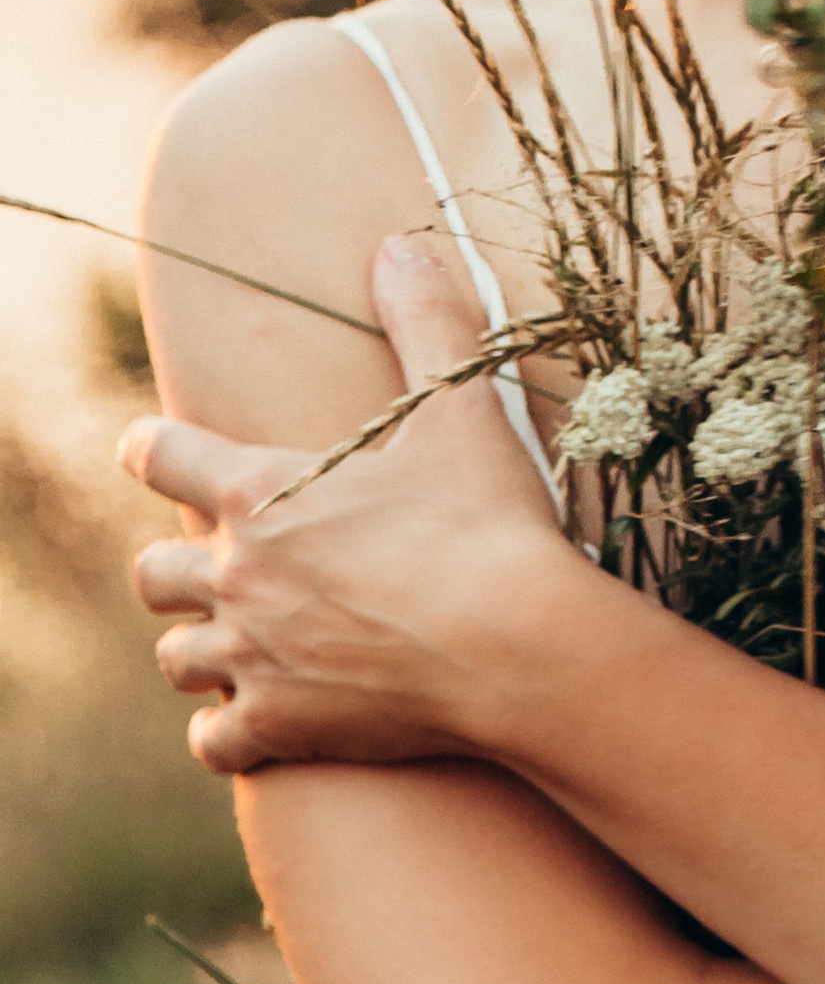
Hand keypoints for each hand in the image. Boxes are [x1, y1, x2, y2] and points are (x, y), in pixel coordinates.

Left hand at [125, 235, 578, 775]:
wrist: (514, 644)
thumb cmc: (486, 522)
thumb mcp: (460, 408)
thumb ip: (425, 321)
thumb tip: (400, 241)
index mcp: (261, 490)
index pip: (157, 454)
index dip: (150, 448)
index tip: (152, 449)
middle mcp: (236, 575)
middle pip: (153, 574)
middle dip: (179, 568)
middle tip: (229, 565)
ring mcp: (251, 657)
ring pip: (176, 659)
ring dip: (201, 648)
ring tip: (245, 643)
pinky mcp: (279, 726)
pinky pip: (214, 742)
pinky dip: (227, 732)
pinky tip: (260, 719)